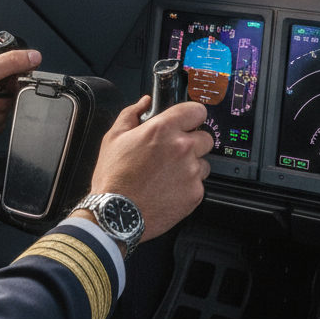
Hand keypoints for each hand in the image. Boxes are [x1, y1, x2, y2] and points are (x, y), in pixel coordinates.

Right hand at [82, 97, 213, 241]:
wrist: (116, 215)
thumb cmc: (113, 178)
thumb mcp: (114, 137)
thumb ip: (132, 113)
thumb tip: (145, 102)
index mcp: (163, 129)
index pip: (198, 110)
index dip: (192, 116)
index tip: (188, 122)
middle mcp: (182, 148)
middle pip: (206, 137)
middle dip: (193, 142)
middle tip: (175, 153)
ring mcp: (191, 171)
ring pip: (204, 162)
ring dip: (192, 166)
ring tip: (169, 175)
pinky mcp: (195, 193)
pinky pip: (199, 184)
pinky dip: (188, 187)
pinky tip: (169, 189)